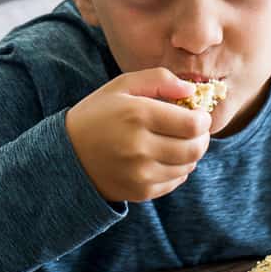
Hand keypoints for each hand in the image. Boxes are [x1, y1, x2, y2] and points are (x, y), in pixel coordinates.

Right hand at [65, 68, 210, 202]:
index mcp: (137, 115)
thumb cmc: (98, 114)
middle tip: (194, 129)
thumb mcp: (122, 86)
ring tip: (176, 141)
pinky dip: (177, 169)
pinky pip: (175, 181)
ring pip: (188, 166)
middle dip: (202, 137)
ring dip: (190, 153)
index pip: (193, 124)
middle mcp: (140, 147)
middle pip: (195, 148)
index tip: (197, 114)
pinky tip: (163, 157)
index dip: (203, 119)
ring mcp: (140, 174)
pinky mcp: (140, 192)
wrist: (67, 156)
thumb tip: (191, 90)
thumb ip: (159, 79)